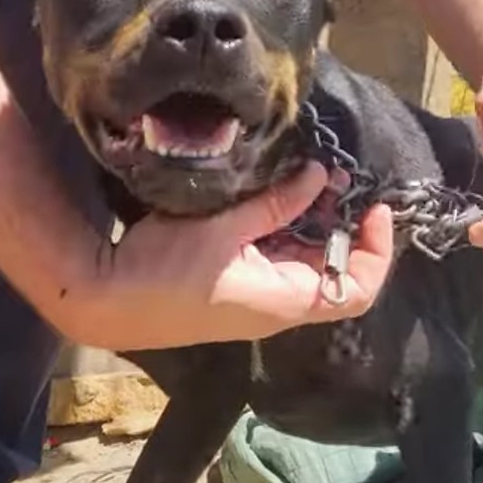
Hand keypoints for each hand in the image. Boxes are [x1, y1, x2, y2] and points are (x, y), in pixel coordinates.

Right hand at [67, 162, 395, 350]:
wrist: (106, 299)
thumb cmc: (165, 271)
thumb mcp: (225, 229)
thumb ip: (277, 204)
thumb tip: (320, 178)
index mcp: (286, 302)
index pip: (358, 289)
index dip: (376, 250)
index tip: (372, 207)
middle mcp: (278, 306)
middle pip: (332, 268)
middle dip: (339, 222)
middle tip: (334, 176)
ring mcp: (255, 297)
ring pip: (301, 260)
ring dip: (308, 220)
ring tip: (307, 176)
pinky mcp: (233, 283)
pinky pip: (273, 257)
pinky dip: (281, 226)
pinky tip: (272, 194)